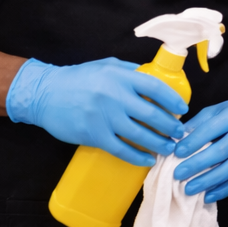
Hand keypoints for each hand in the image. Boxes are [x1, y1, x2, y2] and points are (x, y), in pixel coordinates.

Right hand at [6, 57, 187, 166]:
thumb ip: (130, 72)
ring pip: (140, 134)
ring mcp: (103, 117)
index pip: (155, 87)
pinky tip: (148, 160)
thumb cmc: (78, 79)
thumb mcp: (106, 66)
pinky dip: (138, 157)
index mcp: (120, 76)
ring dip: (159, 143)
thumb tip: (156, 79)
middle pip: (151, 114)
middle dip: (170, 126)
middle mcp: (114, 95)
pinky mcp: (93, 135)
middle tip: (179, 133)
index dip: (173, 100)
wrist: (44, 94)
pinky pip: (121, 149)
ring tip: (169, 148)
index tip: (183, 109)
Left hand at [171, 92, 227, 202]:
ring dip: (209, 181)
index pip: (211, 129)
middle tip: (178, 174)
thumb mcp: (217, 111)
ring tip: (189, 189)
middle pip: (222, 151)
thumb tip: (176, 139)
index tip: (176, 153)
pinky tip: (208, 196)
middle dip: (198, 165)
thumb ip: (198, 123)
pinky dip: (223, 190)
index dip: (193, 142)